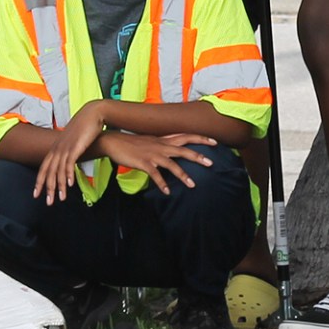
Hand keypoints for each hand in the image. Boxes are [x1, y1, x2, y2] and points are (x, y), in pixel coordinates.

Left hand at [34, 102, 105, 204]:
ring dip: (59, 186)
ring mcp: (65, 147)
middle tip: (48, 202)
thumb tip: (67, 159)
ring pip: (58, 170)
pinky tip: (69, 185)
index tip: (36, 193)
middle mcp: (58, 148)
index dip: (39, 181)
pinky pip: (69, 164)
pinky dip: (68, 175)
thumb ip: (67, 150)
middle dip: (47, 188)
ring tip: (61, 198)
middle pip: (48, 171)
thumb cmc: (84, 127)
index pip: (44, 167)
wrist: (92, 114)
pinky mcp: (75, 147)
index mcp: (56, 147)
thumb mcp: (72, 140)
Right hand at [102, 131, 219, 194]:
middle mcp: (160, 145)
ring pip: (172, 164)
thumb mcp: (150, 141)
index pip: (185, 136)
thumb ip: (162, 145)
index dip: (200, 138)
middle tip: (211, 163)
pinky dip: (162, 183)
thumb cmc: (131, 143)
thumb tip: (172, 152)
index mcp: (163, 140)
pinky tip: (167, 192)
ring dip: (183, 175)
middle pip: (183, 149)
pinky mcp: (143, 163)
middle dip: (198, 156)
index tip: (215, 141)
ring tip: (192, 185)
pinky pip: (155, 174)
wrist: (113, 141)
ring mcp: (152, 154)